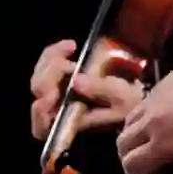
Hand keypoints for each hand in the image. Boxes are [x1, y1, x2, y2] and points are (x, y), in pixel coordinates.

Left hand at [29, 39, 143, 139]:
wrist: (134, 94)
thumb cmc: (129, 103)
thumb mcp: (122, 98)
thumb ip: (101, 90)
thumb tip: (76, 81)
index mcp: (72, 123)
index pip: (43, 127)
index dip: (39, 116)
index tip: (44, 102)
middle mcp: (60, 110)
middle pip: (39, 95)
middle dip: (48, 75)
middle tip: (67, 63)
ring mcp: (58, 92)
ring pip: (40, 76)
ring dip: (51, 60)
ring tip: (71, 48)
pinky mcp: (60, 76)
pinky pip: (48, 64)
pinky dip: (55, 52)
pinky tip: (71, 46)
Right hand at [116, 58, 172, 173]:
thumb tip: (167, 157)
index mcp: (162, 143)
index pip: (131, 164)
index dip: (134, 172)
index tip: (144, 173)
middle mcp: (150, 120)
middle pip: (121, 140)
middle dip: (127, 152)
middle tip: (140, 155)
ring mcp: (154, 97)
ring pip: (129, 117)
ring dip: (134, 129)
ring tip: (149, 131)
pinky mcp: (162, 81)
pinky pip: (146, 99)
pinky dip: (150, 110)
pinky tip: (167, 109)